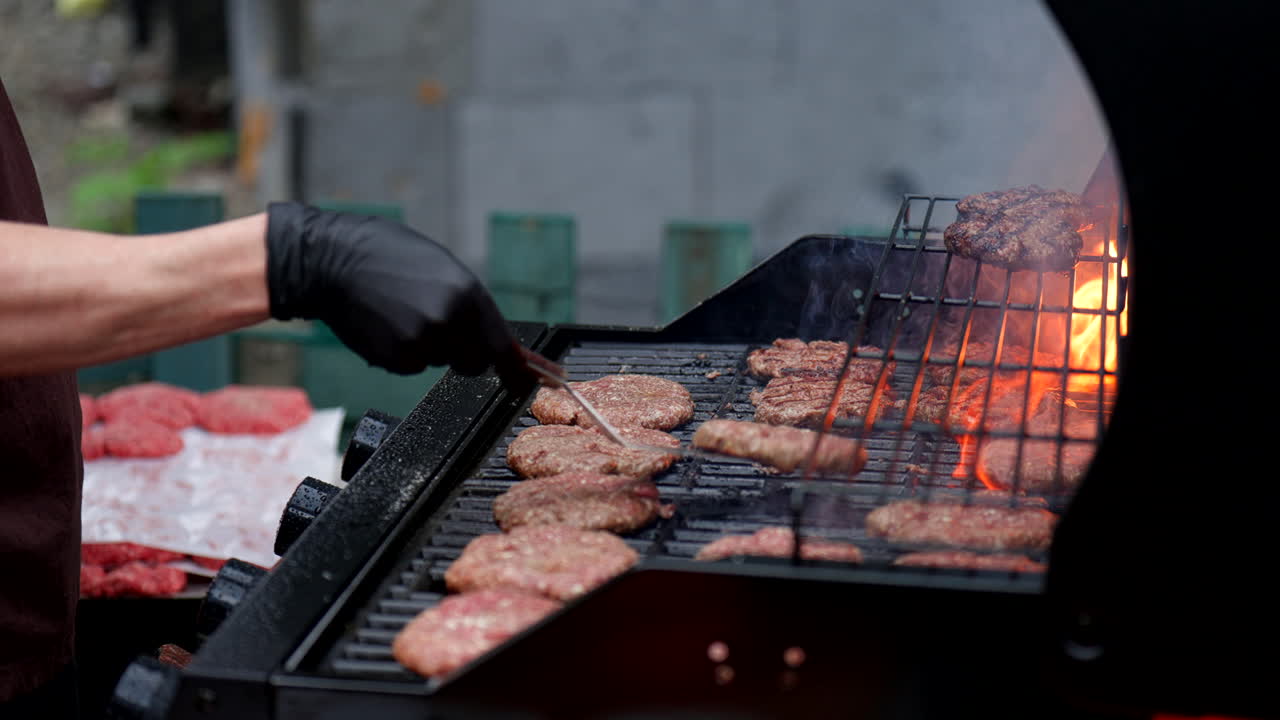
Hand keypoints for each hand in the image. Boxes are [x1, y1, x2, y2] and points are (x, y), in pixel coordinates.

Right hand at [265, 202, 529, 384]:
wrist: (332, 260)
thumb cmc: (388, 255)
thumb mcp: (441, 267)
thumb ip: (469, 303)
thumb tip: (496, 340)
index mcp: (467, 293)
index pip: (502, 344)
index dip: (517, 369)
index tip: (532, 384)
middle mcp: (450, 321)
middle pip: (474, 362)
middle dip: (463, 353)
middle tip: (435, 326)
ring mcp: (422, 342)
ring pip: (439, 362)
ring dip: (427, 347)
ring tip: (400, 312)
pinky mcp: (396, 358)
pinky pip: (411, 366)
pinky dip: (402, 352)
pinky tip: (385, 324)